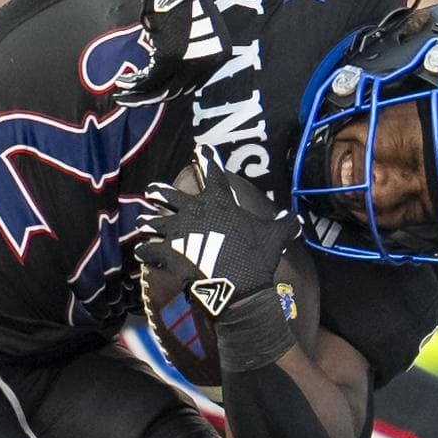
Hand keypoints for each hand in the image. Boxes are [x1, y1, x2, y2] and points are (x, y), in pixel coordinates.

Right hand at [112, 0, 229, 105]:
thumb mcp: (196, 29)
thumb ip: (190, 51)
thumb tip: (171, 69)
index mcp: (219, 55)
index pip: (193, 84)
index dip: (170, 90)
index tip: (152, 92)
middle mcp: (209, 61)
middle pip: (178, 90)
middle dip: (152, 98)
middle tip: (132, 100)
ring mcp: (191, 60)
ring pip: (163, 89)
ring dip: (140, 96)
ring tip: (123, 96)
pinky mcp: (170, 55)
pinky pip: (150, 78)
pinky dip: (134, 83)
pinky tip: (122, 83)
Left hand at [135, 151, 304, 369]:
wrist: (236, 288)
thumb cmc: (256, 258)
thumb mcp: (276, 237)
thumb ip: (284, 224)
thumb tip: (296, 218)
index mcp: (219, 203)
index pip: (212, 175)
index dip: (207, 160)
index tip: (200, 149)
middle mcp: (194, 213)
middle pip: (172, 197)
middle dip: (162, 192)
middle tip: (153, 189)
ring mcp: (178, 233)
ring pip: (156, 223)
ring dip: (150, 222)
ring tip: (143, 222)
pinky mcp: (168, 254)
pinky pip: (150, 251)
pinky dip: (145, 252)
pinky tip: (141, 253)